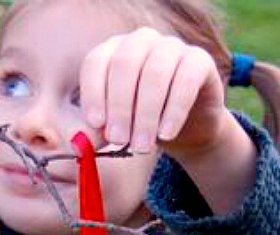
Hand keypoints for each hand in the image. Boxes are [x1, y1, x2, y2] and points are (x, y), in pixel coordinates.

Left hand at [80, 27, 227, 157]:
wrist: (186, 128)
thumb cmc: (141, 124)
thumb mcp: (117, 129)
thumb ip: (98, 133)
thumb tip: (80, 147)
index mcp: (113, 52)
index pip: (96, 62)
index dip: (93, 93)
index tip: (96, 124)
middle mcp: (141, 42)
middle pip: (125, 65)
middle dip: (120, 107)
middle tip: (119, 140)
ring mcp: (171, 47)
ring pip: (155, 73)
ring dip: (146, 114)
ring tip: (141, 147)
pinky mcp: (199, 61)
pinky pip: (186, 80)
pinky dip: (174, 110)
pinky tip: (166, 135)